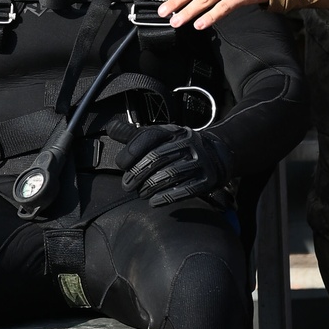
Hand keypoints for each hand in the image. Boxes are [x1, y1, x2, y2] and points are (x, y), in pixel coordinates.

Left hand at [115, 123, 233, 206]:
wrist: (217, 155)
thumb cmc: (179, 147)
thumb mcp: (160, 137)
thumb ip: (134, 135)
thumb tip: (110, 127)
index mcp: (173, 132)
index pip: (150, 137)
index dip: (132, 151)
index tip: (121, 164)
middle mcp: (187, 144)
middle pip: (157, 157)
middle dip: (138, 173)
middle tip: (127, 185)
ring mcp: (199, 162)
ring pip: (170, 174)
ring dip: (150, 186)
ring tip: (141, 193)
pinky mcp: (206, 179)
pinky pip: (185, 190)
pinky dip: (166, 197)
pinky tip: (154, 202)